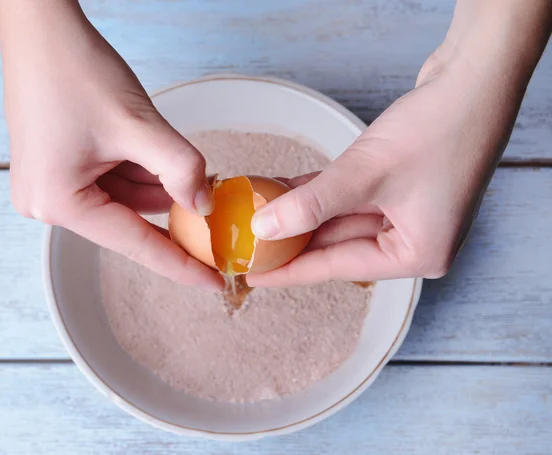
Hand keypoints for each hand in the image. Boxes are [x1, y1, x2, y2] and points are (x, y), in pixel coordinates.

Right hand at [0, 0, 221, 289]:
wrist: (41, 28)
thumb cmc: (77, 71)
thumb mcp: (140, 126)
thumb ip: (181, 169)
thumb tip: (204, 204)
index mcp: (60, 203)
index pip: (137, 245)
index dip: (182, 265)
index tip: (215, 282)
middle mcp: (48, 202)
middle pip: (130, 220)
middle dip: (174, 210)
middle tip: (216, 209)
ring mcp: (51, 184)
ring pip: (125, 198)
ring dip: (160, 186)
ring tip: (196, 174)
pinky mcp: (60, 166)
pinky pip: (112, 181)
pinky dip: (142, 171)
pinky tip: (165, 159)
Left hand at [248, 0, 551, 286]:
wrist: (476, 79)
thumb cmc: (437, 129)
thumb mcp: (364, 175)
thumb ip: (311, 205)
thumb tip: (264, 228)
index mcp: (418, 253)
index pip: (338, 267)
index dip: (291, 271)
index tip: (255, 276)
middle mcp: (414, 239)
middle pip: (339, 244)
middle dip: (293, 237)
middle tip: (249, 243)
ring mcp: (408, 212)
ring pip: (341, 218)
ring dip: (302, 211)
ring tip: (258, 212)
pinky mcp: (400, 186)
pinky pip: (350, 196)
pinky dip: (319, 192)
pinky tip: (284, 189)